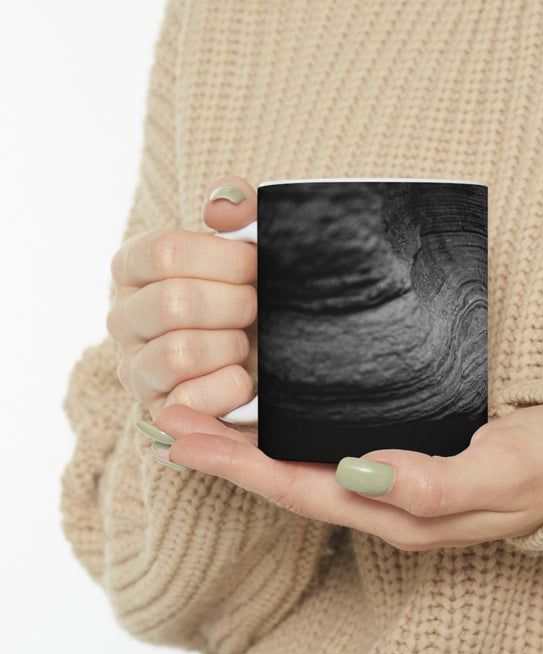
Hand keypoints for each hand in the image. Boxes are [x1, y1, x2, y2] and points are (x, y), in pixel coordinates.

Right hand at [107, 177, 258, 418]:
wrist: (273, 350)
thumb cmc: (255, 289)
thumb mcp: (252, 242)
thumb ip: (240, 208)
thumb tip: (221, 209)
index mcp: (135, 267)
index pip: (165, 252)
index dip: (225, 260)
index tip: (255, 266)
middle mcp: (123, 316)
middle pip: (174, 303)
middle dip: (235, 305)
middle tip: (255, 307)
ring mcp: (135, 367)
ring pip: (179, 353)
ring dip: (231, 345)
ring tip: (244, 342)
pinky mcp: (158, 411)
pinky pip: (188, 401)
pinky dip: (228, 387)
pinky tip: (244, 377)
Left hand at [149, 403, 542, 549]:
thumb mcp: (501, 473)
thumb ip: (435, 481)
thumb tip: (364, 472)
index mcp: (398, 511)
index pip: (301, 489)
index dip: (239, 466)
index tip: (184, 439)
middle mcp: (381, 501)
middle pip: (286, 480)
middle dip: (224, 454)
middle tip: (167, 420)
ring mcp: (386, 481)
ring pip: (300, 467)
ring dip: (246, 445)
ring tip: (197, 416)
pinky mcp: (397, 456)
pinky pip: (325, 450)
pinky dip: (284, 434)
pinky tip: (266, 415)